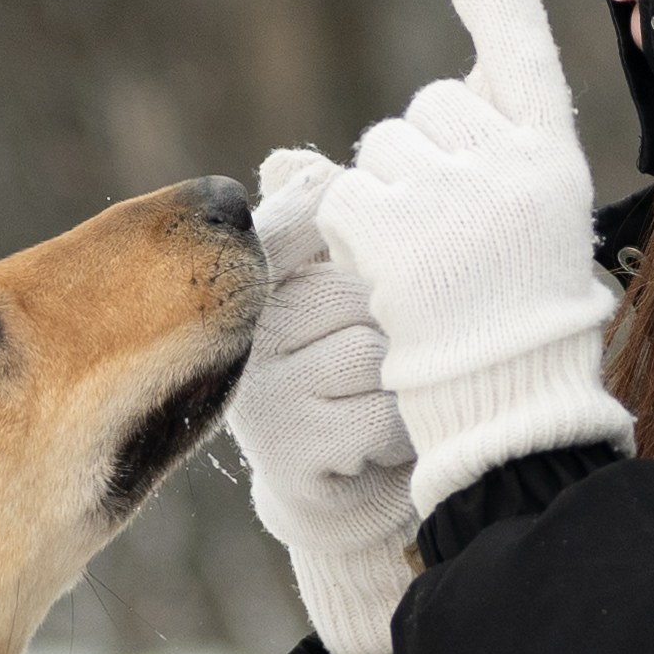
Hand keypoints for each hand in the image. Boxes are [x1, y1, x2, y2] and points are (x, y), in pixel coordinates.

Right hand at [228, 145, 416, 653]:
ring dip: (405, 381)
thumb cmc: (357, 375)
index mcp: (255, 285)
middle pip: (356, 292)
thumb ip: (331, 226)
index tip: (365, 236)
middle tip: (397, 355)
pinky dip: (401, 431)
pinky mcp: (289, 451)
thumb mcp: (344, 296)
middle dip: (397, 323)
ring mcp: (262, 397)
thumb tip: (296, 159)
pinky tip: (384, 443)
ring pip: (372, 355)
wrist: (348, 494)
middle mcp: (247, 336)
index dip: (332, 226)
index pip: (289, 225)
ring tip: (391, 401)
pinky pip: (379, 415)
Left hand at [319, 0, 632, 521]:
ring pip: (382, 148)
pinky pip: (346, 195)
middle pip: (430, 105)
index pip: (525, 56)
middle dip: (422, 157)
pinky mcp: (394, 228)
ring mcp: (451, 192)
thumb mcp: (535, 220)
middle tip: (447, 236)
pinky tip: (385, 275)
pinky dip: (351, 233)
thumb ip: (499, 149)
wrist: (504, 401)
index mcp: (553, 157)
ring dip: (385, 197)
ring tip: (421, 264)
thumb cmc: (518, 317)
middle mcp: (509, 162)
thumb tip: (448, 88)